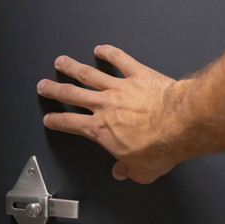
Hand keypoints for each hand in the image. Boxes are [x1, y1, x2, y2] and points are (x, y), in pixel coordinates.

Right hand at [37, 45, 186, 183]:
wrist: (180, 124)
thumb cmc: (159, 146)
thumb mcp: (141, 170)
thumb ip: (128, 171)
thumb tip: (123, 173)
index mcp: (99, 129)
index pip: (70, 123)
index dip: (56, 121)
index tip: (50, 118)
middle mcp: (104, 105)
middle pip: (71, 94)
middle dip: (54, 90)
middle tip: (44, 85)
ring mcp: (119, 87)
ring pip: (89, 74)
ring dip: (72, 68)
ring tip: (61, 62)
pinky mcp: (137, 75)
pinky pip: (120, 60)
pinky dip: (109, 52)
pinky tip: (100, 49)